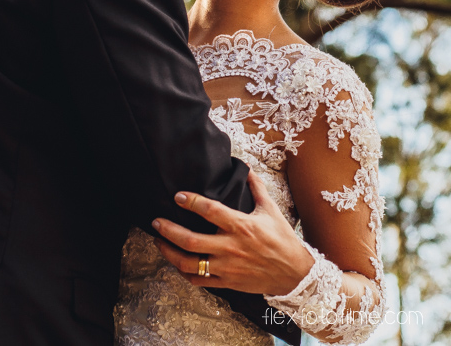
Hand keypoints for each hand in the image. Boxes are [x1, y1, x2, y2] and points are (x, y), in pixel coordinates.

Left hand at [152, 170, 314, 295]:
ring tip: (159, 242)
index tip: (178, 196)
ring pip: (189, 263)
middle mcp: (231, 247)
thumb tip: (247, 168)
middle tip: (156, 222)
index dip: (191, 201)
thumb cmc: (282, 239)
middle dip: (168, 230)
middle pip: (191, 240)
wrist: (293, 272)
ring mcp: (226, 266)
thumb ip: (256, 188)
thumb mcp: (271, 210)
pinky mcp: (226, 281)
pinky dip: (183, 272)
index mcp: (241, 226)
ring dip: (169, 252)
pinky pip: (198, 280)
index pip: (210, 211)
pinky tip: (177, 263)